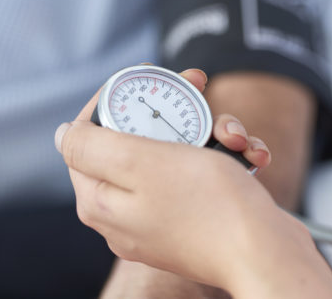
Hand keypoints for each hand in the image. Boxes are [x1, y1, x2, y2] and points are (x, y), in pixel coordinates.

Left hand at [55, 69, 274, 289]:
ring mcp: (166, 215)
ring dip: (213, 132)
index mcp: (102, 199)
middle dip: (176, 110)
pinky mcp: (200, 216)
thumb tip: (65, 134)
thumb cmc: (210, 207)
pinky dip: (228, 157)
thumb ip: (93, 146)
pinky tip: (252, 156)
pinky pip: (206, 174)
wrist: (267, 253)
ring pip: (180, 152)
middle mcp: (129, 210)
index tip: (148, 77)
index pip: (90, 134)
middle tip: (200, 86)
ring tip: (237, 138)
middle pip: (141, 139)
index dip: (117, 98)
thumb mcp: (142, 163)